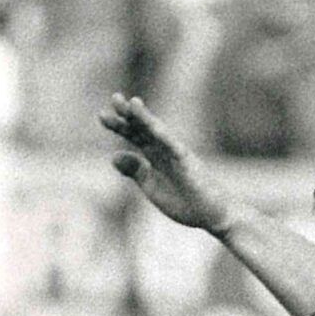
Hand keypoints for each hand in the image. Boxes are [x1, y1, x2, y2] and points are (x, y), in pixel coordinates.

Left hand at [101, 93, 238, 234]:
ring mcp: (177, 154)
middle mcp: (164, 150)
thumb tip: (113, 155)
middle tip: (114, 99)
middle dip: (128, 115)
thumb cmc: (185, 202)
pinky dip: (163, 136)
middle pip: (143, 128)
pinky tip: (152, 126)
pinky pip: (174, 147)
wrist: (212, 216)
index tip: (102, 115)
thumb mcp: (152, 188)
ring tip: (131, 103)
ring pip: (158, 132)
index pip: (134, 135)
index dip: (119, 125)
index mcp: (154, 156)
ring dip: (145, 118)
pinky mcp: (188, 163)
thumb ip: (135, 171)